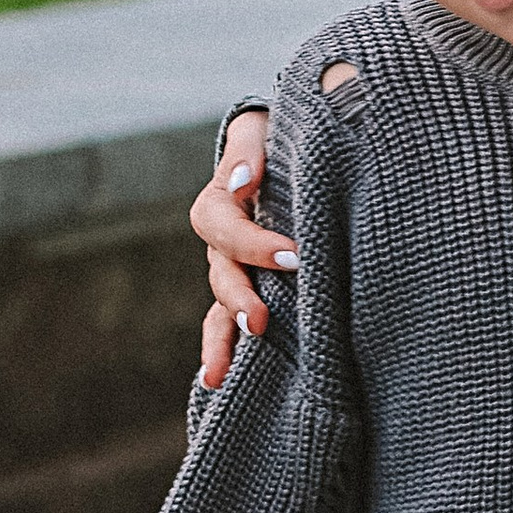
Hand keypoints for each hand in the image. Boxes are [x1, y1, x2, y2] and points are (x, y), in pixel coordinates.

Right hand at [193, 110, 288, 389]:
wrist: (291, 148)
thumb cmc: (283, 138)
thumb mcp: (265, 131)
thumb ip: (251, 150)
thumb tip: (244, 181)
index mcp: (223, 200)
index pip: (223, 224)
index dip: (252, 244)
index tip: (293, 257)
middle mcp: (223, 240)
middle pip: (220, 272)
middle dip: (240, 298)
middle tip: (263, 321)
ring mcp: (234, 268)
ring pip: (221, 305)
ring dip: (221, 338)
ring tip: (220, 373)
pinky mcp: (251, 287)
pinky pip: (229, 320)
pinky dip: (222, 349)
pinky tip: (218, 381)